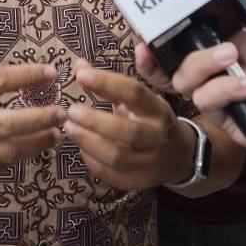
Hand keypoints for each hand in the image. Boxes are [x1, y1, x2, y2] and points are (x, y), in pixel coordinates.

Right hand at [0, 64, 66, 179]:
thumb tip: (21, 81)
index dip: (27, 75)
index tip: (52, 72)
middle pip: (9, 123)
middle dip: (42, 119)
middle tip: (63, 112)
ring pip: (8, 151)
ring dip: (37, 143)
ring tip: (55, 133)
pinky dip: (16, 156)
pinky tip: (29, 148)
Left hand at [64, 59, 187, 190]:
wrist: (177, 156)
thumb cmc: (150, 119)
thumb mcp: (139, 98)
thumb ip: (110, 82)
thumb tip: (79, 65)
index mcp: (157, 109)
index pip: (133, 93)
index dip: (106, 83)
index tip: (80, 75)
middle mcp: (157, 136)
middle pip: (128, 132)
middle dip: (95, 121)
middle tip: (71, 111)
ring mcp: (149, 162)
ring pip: (117, 156)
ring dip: (88, 141)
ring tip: (69, 128)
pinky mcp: (137, 181)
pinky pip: (109, 173)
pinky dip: (90, 159)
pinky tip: (81, 146)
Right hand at [170, 0, 245, 153]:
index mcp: (230, 39)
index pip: (184, 36)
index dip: (162, 31)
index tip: (148, 21)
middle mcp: (222, 66)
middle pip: (173, 60)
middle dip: (157, 53)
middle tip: (165, 42)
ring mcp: (224, 93)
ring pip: (184, 80)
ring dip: (203, 63)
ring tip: (232, 56)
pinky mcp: (230, 119)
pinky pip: (206, 102)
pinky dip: (226, 90)